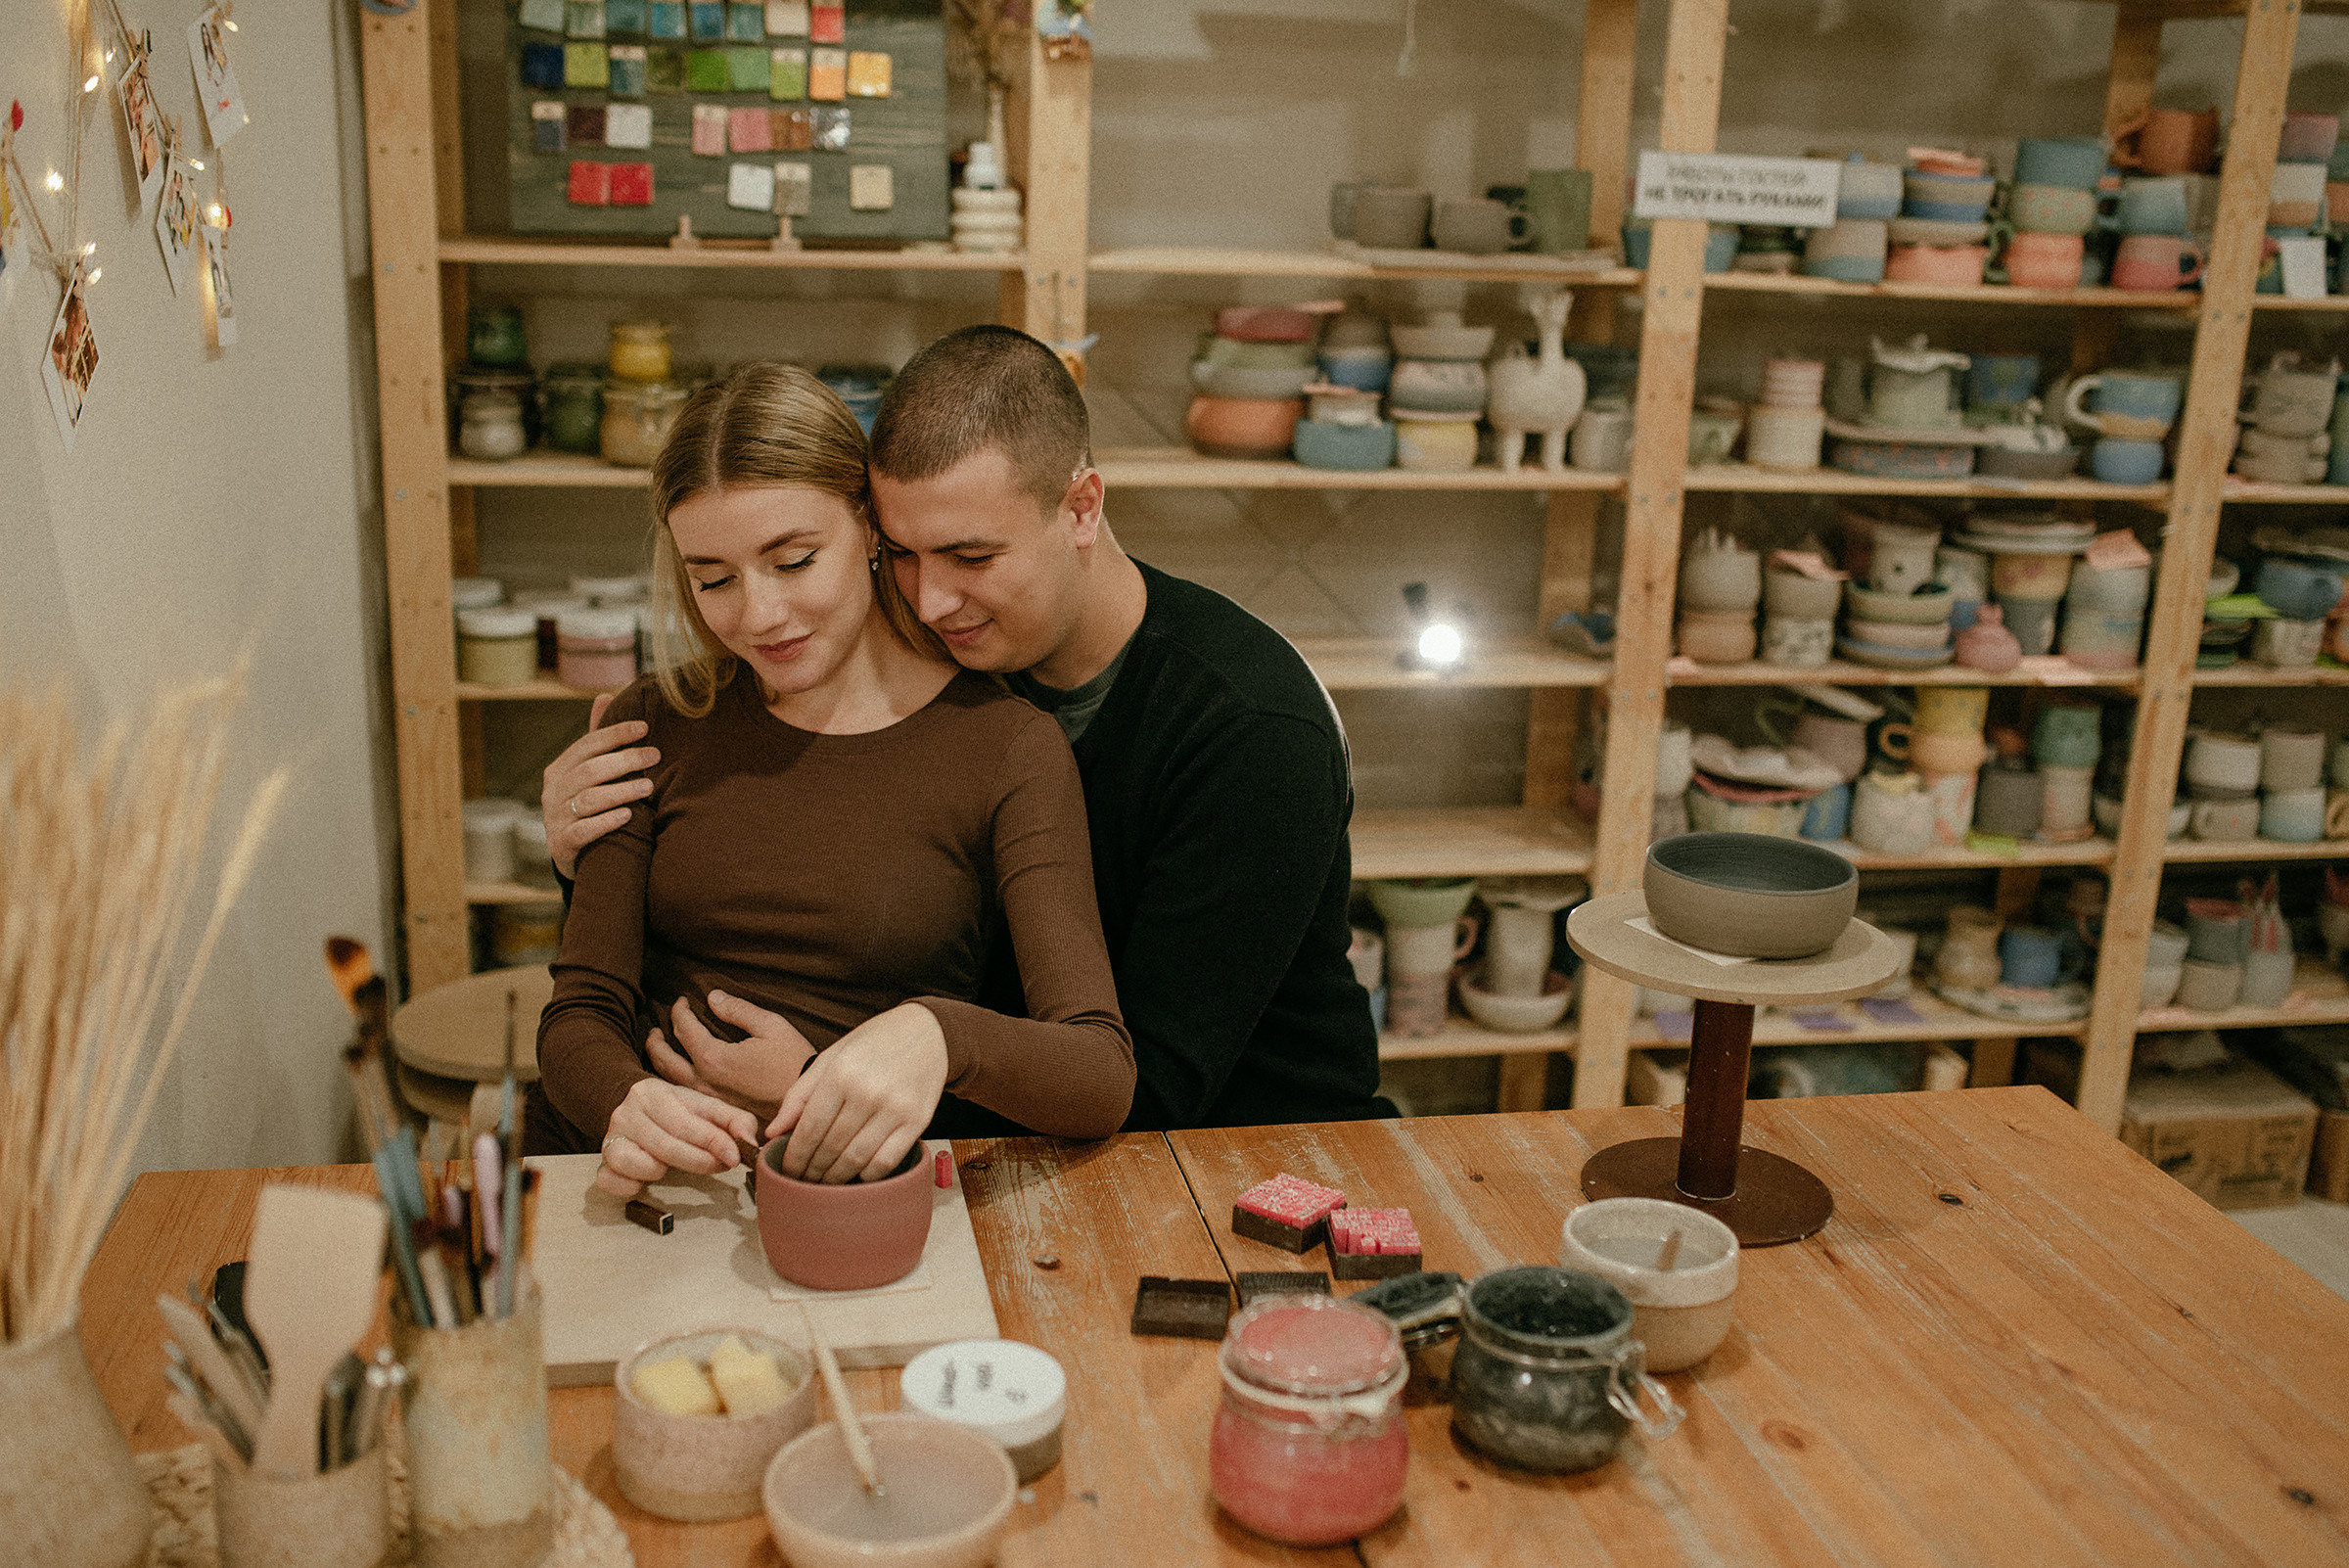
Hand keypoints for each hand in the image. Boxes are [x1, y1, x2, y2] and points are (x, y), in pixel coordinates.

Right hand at [541, 692, 659, 879]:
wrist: (575, 857)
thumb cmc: (586, 806)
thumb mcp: (586, 773)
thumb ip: (595, 740)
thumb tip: (605, 695)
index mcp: (559, 770)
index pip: (587, 745)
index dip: (615, 734)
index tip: (644, 727)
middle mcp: (553, 792)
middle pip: (590, 770)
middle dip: (624, 760)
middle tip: (655, 755)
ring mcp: (555, 818)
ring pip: (588, 799)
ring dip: (621, 791)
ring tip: (648, 786)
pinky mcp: (562, 844)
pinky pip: (584, 830)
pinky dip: (607, 821)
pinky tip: (629, 815)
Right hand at [595, 1078, 761, 1199]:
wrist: (632, 1105)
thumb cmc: (675, 1111)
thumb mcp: (704, 1107)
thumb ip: (732, 1120)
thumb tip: (751, 1142)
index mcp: (652, 1094)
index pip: (685, 1122)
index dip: (712, 1142)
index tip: (735, 1156)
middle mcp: (626, 1113)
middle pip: (665, 1146)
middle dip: (698, 1161)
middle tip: (720, 1165)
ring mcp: (610, 1138)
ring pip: (637, 1164)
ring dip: (660, 1170)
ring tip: (671, 1163)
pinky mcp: (602, 1162)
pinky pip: (610, 1180)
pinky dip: (629, 1186)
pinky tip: (643, 1179)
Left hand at [645, 992, 814, 1122]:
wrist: (806, 1103)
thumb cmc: (793, 1062)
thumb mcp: (771, 1026)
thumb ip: (738, 1010)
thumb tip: (712, 998)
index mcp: (715, 1057)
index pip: (684, 1028)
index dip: (680, 1011)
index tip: (682, 1001)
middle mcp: (704, 1081)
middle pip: (664, 1059)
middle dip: (656, 1041)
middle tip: (654, 1029)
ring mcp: (709, 1099)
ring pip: (670, 1081)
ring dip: (658, 1063)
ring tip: (658, 1050)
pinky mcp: (717, 1110)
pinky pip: (684, 1094)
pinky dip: (672, 1081)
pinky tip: (675, 1074)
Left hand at [765, 1003, 947, 1183]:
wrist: (929, 1031)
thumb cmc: (874, 1043)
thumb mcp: (832, 1056)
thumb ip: (800, 1094)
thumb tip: (773, 1131)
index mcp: (841, 1074)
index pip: (809, 1129)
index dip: (795, 1156)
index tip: (787, 1169)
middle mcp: (867, 1092)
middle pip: (830, 1148)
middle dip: (811, 1171)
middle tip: (802, 1181)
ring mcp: (895, 1109)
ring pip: (855, 1160)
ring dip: (835, 1179)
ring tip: (824, 1183)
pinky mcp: (917, 1122)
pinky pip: (886, 1162)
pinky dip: (867, 1176)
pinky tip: (856, 1175)